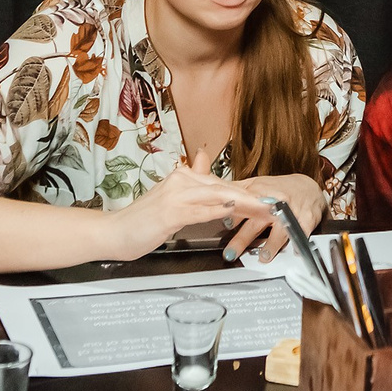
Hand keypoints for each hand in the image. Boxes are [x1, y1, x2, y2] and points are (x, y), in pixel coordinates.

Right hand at [104, 146, 274, 260]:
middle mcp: (182, 181)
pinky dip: (221, 210)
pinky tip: (235, 211)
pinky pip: (202, 210)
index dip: (249, 191)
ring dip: (246, 203)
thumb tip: (204, 158)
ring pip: (219, 197)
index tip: (269, 197)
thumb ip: (189, 178)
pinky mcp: (171, 212)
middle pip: (226, 188)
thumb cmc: (141, 220)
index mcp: (183, 177)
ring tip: (267, 207)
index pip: (223, 184)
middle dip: (254, 197)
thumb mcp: (170, 196)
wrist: (114, 232)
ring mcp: (176, 195)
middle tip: (277, 203)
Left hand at [228, 174, 327, 261]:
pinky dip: (298, 242)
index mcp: (260, 194)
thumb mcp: (257, 184)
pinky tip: (293, 251)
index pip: (243, 206)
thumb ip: (236, 192)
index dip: (233, 215)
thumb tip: (214, 195)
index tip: (225, 225)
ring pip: (280, 230)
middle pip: (257, 222)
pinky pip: (302, 232)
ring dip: (271, 245)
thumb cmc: (280, 189)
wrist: (308, 187)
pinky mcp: (306, 220)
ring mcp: (291, 212)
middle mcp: (275, 203)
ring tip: (262, 257)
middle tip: (231, 253)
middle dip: (243, 239)